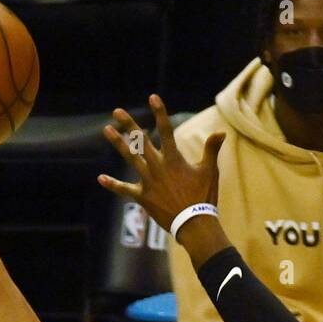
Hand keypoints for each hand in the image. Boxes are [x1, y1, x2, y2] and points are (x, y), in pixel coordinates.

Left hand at [99, 94, 225, 236]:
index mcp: (173, 159)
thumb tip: (221, 131)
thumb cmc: (204, 197)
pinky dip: (113, 184)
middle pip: (140, 141)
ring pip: (130, 158)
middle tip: (117, 112)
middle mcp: (157, 167)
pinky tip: (101, 178)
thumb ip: (211, 149)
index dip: (159, 113)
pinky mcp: (142, 197)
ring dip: (118, 144)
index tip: (153, 97)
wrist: (193, 224)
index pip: (166, 130)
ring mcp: (148, 181)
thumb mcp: (210, 171)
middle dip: (128, 125)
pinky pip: (124, 189)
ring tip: (106, 130)